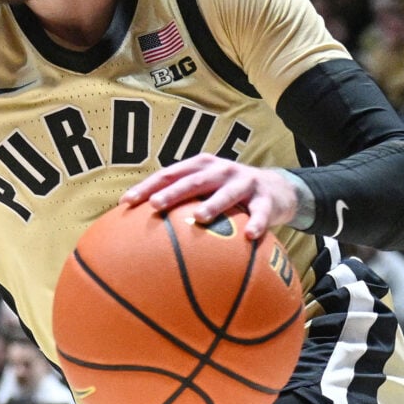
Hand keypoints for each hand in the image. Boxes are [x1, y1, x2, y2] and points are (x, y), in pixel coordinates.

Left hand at [123, 154, 305, 231]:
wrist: (276, 190)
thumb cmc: (228, 193)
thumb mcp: (205, 190)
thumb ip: (179, 202)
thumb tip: (138, 229)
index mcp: (200, 166)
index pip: (169, 175)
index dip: (147, 186)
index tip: (126, 202)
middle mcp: (221, 170)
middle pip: (193, 181)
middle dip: (173, 192)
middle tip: (155, 205)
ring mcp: (244, 183)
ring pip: (226, 194)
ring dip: (213, 204)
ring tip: (199, 218)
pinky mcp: (266, 199)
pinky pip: (260, 214)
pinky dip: (256, 224)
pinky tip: (250, 236)